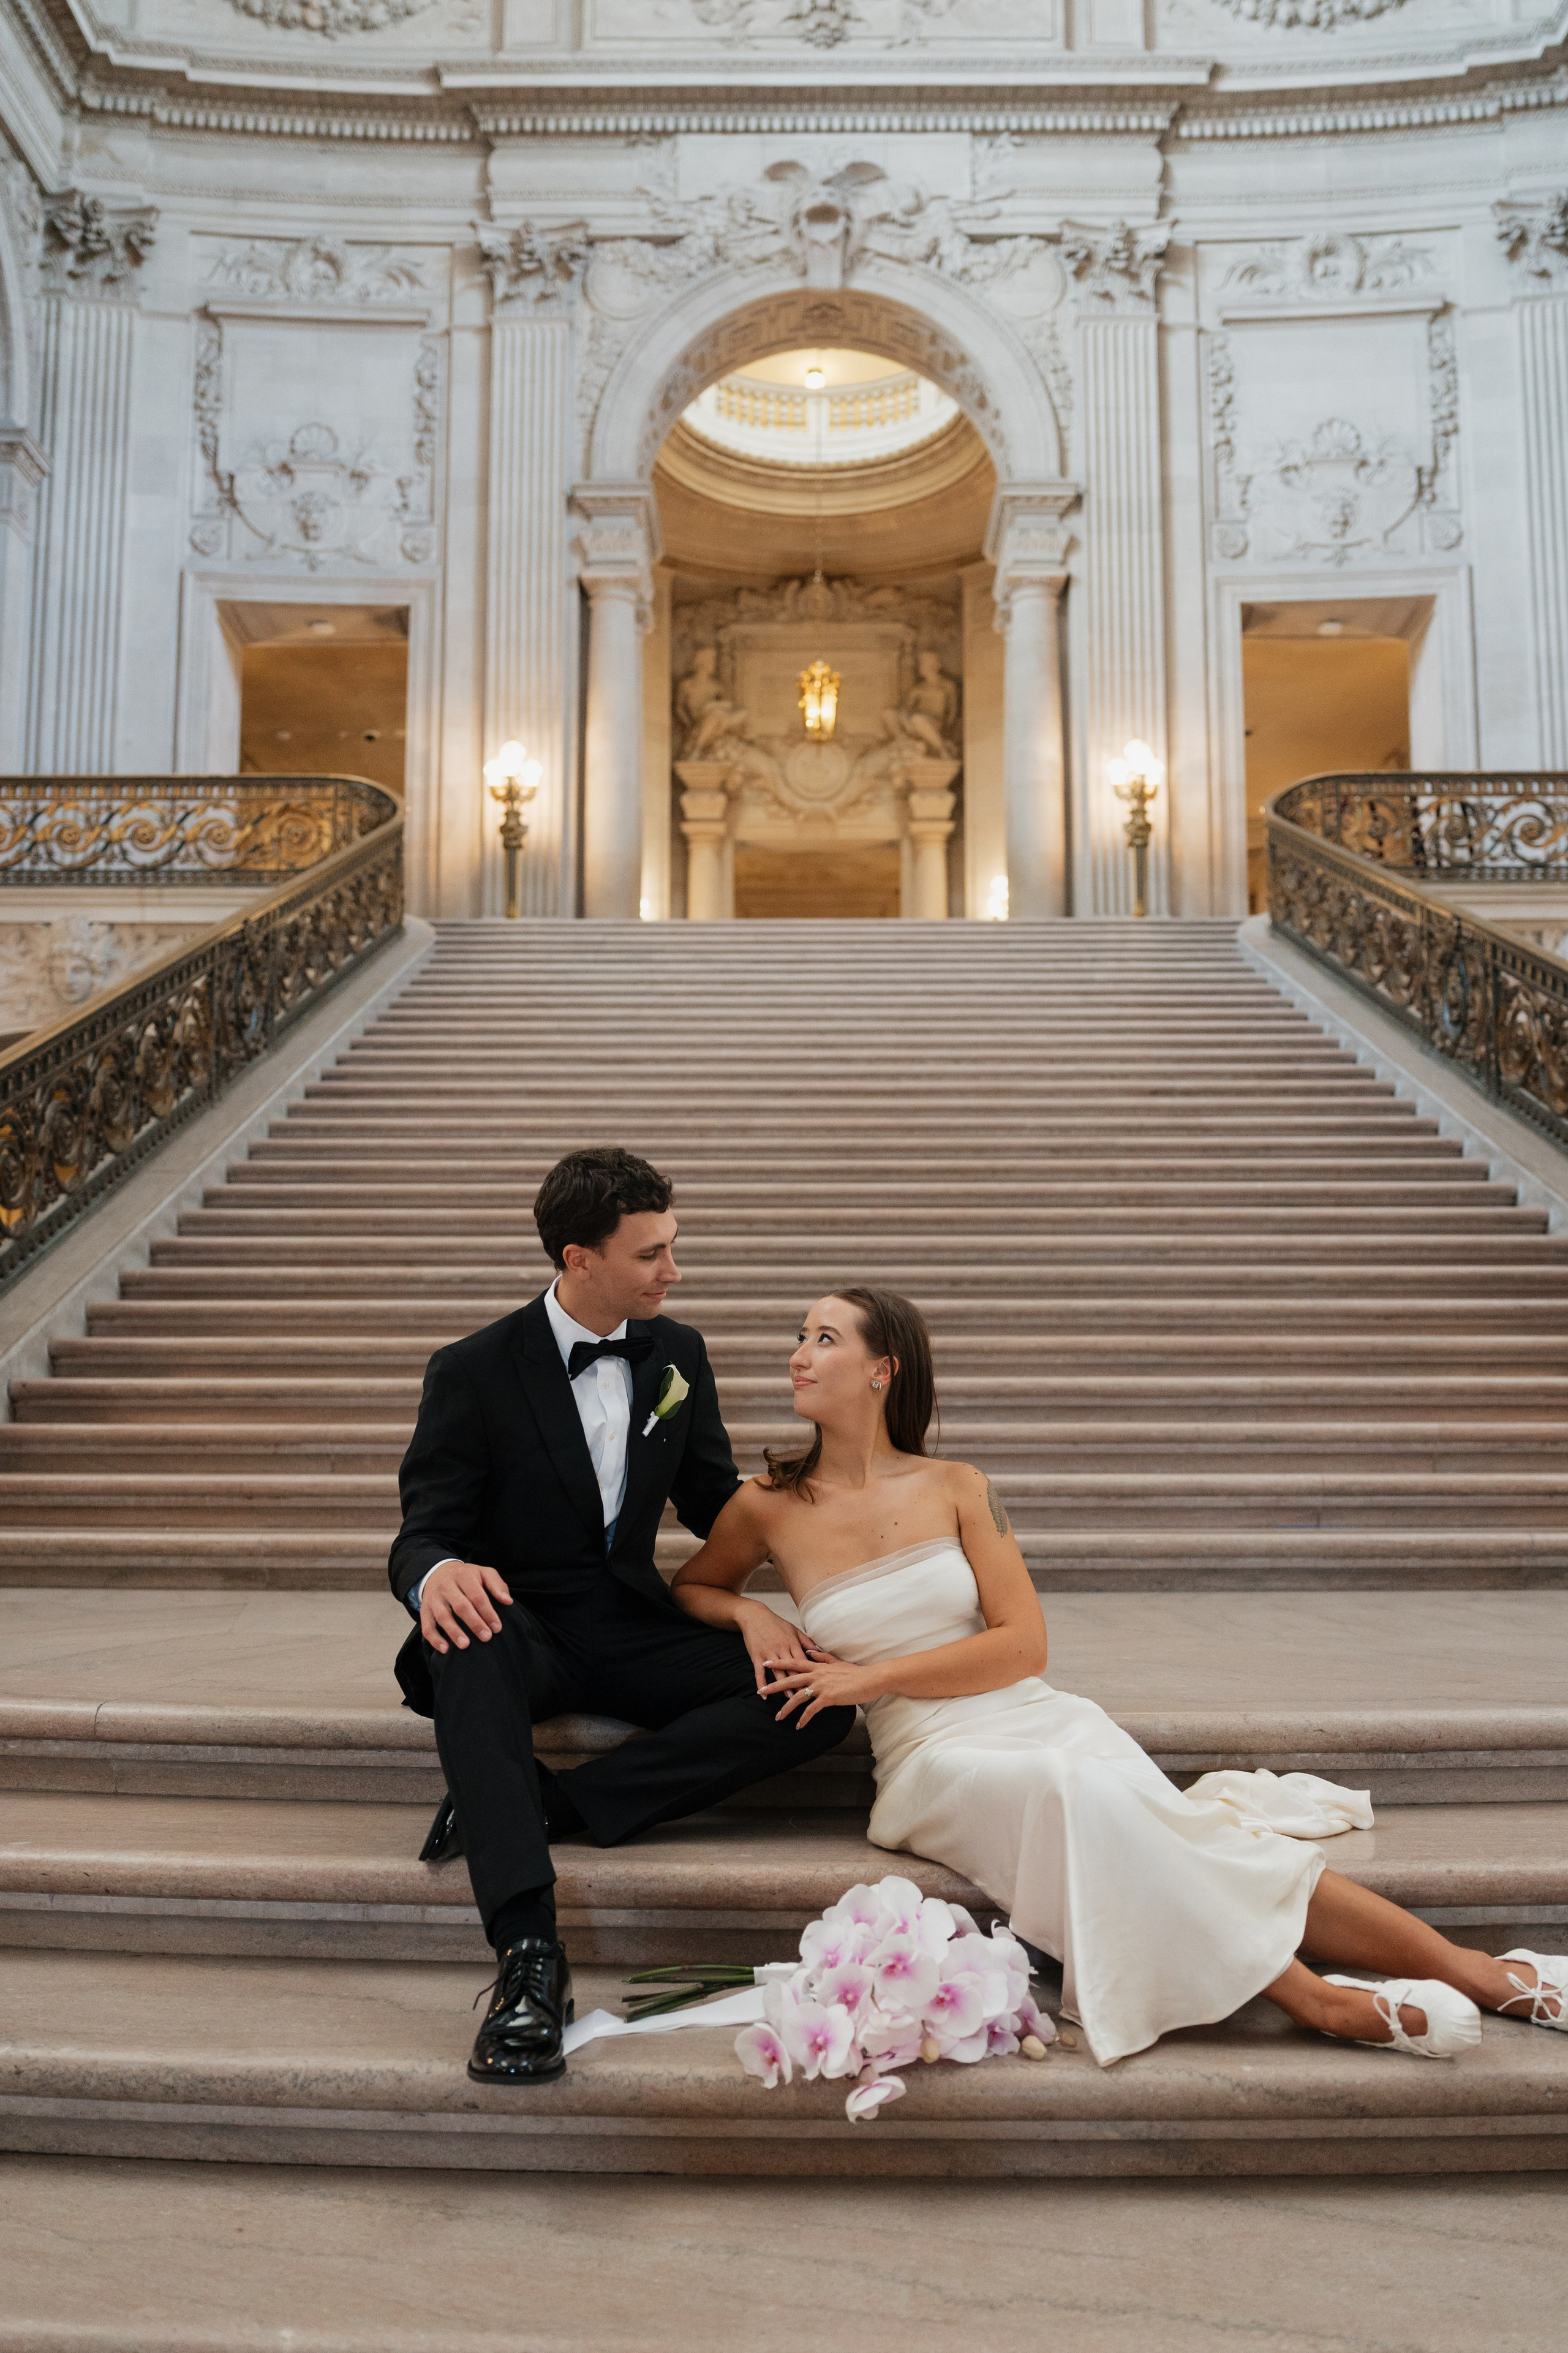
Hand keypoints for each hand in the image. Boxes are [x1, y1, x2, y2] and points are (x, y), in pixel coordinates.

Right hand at [419, 1559, 512, 1654]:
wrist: (439, 1572)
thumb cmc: (467, 1577)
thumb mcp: (484, 1573)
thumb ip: (497, 1585)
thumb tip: (508, 1601)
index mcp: (463, 1575)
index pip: (477, 1595)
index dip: (488, 1612)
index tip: (497, 1627)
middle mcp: (446, 1586)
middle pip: (461, 1606)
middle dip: (474, 1623)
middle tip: (486, 1637)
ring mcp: (434, 1598)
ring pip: (443, 1616)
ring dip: (454, 1632)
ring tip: (465, 1645)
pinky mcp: (425, 1610)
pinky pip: (427, 1626)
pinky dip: (435, 1639)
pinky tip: (445, 1649)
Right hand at [733, 1599, 831, 1699]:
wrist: (754, 1616)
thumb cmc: (776, 1623)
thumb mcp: (793, 1629)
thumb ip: (807, 1641)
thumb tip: (820, 1651)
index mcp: (792, 1643)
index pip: (803, 1662)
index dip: (810, 1674)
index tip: (817, 1685)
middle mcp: (781, 1649)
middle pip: (792, 1669)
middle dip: (799, 1684)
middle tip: (807, 1697)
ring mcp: (768, 1653)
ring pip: (778, 1672)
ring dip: (783, 1686)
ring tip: (790, 1699)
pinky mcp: (756, 1655)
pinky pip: (759, 1672)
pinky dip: (761, 1683)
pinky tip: (763, 1695)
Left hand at [769, 1651, 884, 1729]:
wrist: (871, 1679)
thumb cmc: (855, 1672)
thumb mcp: (837, 1661)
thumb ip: (822, 1657)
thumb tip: (811, 1651)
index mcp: (818, 1666)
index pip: (794, 1662)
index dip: (779, 1663)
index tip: (765, 1663)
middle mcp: (817, 1674)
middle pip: (791, 1679)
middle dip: (774, 1686)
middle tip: (761, 1691)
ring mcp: (822, 1686)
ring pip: (799, 1697)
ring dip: (787, 1708)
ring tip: (778, 1718)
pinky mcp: (829, 1697)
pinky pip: (812, 1710)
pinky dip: (804, 1718)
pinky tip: (799, 1726)